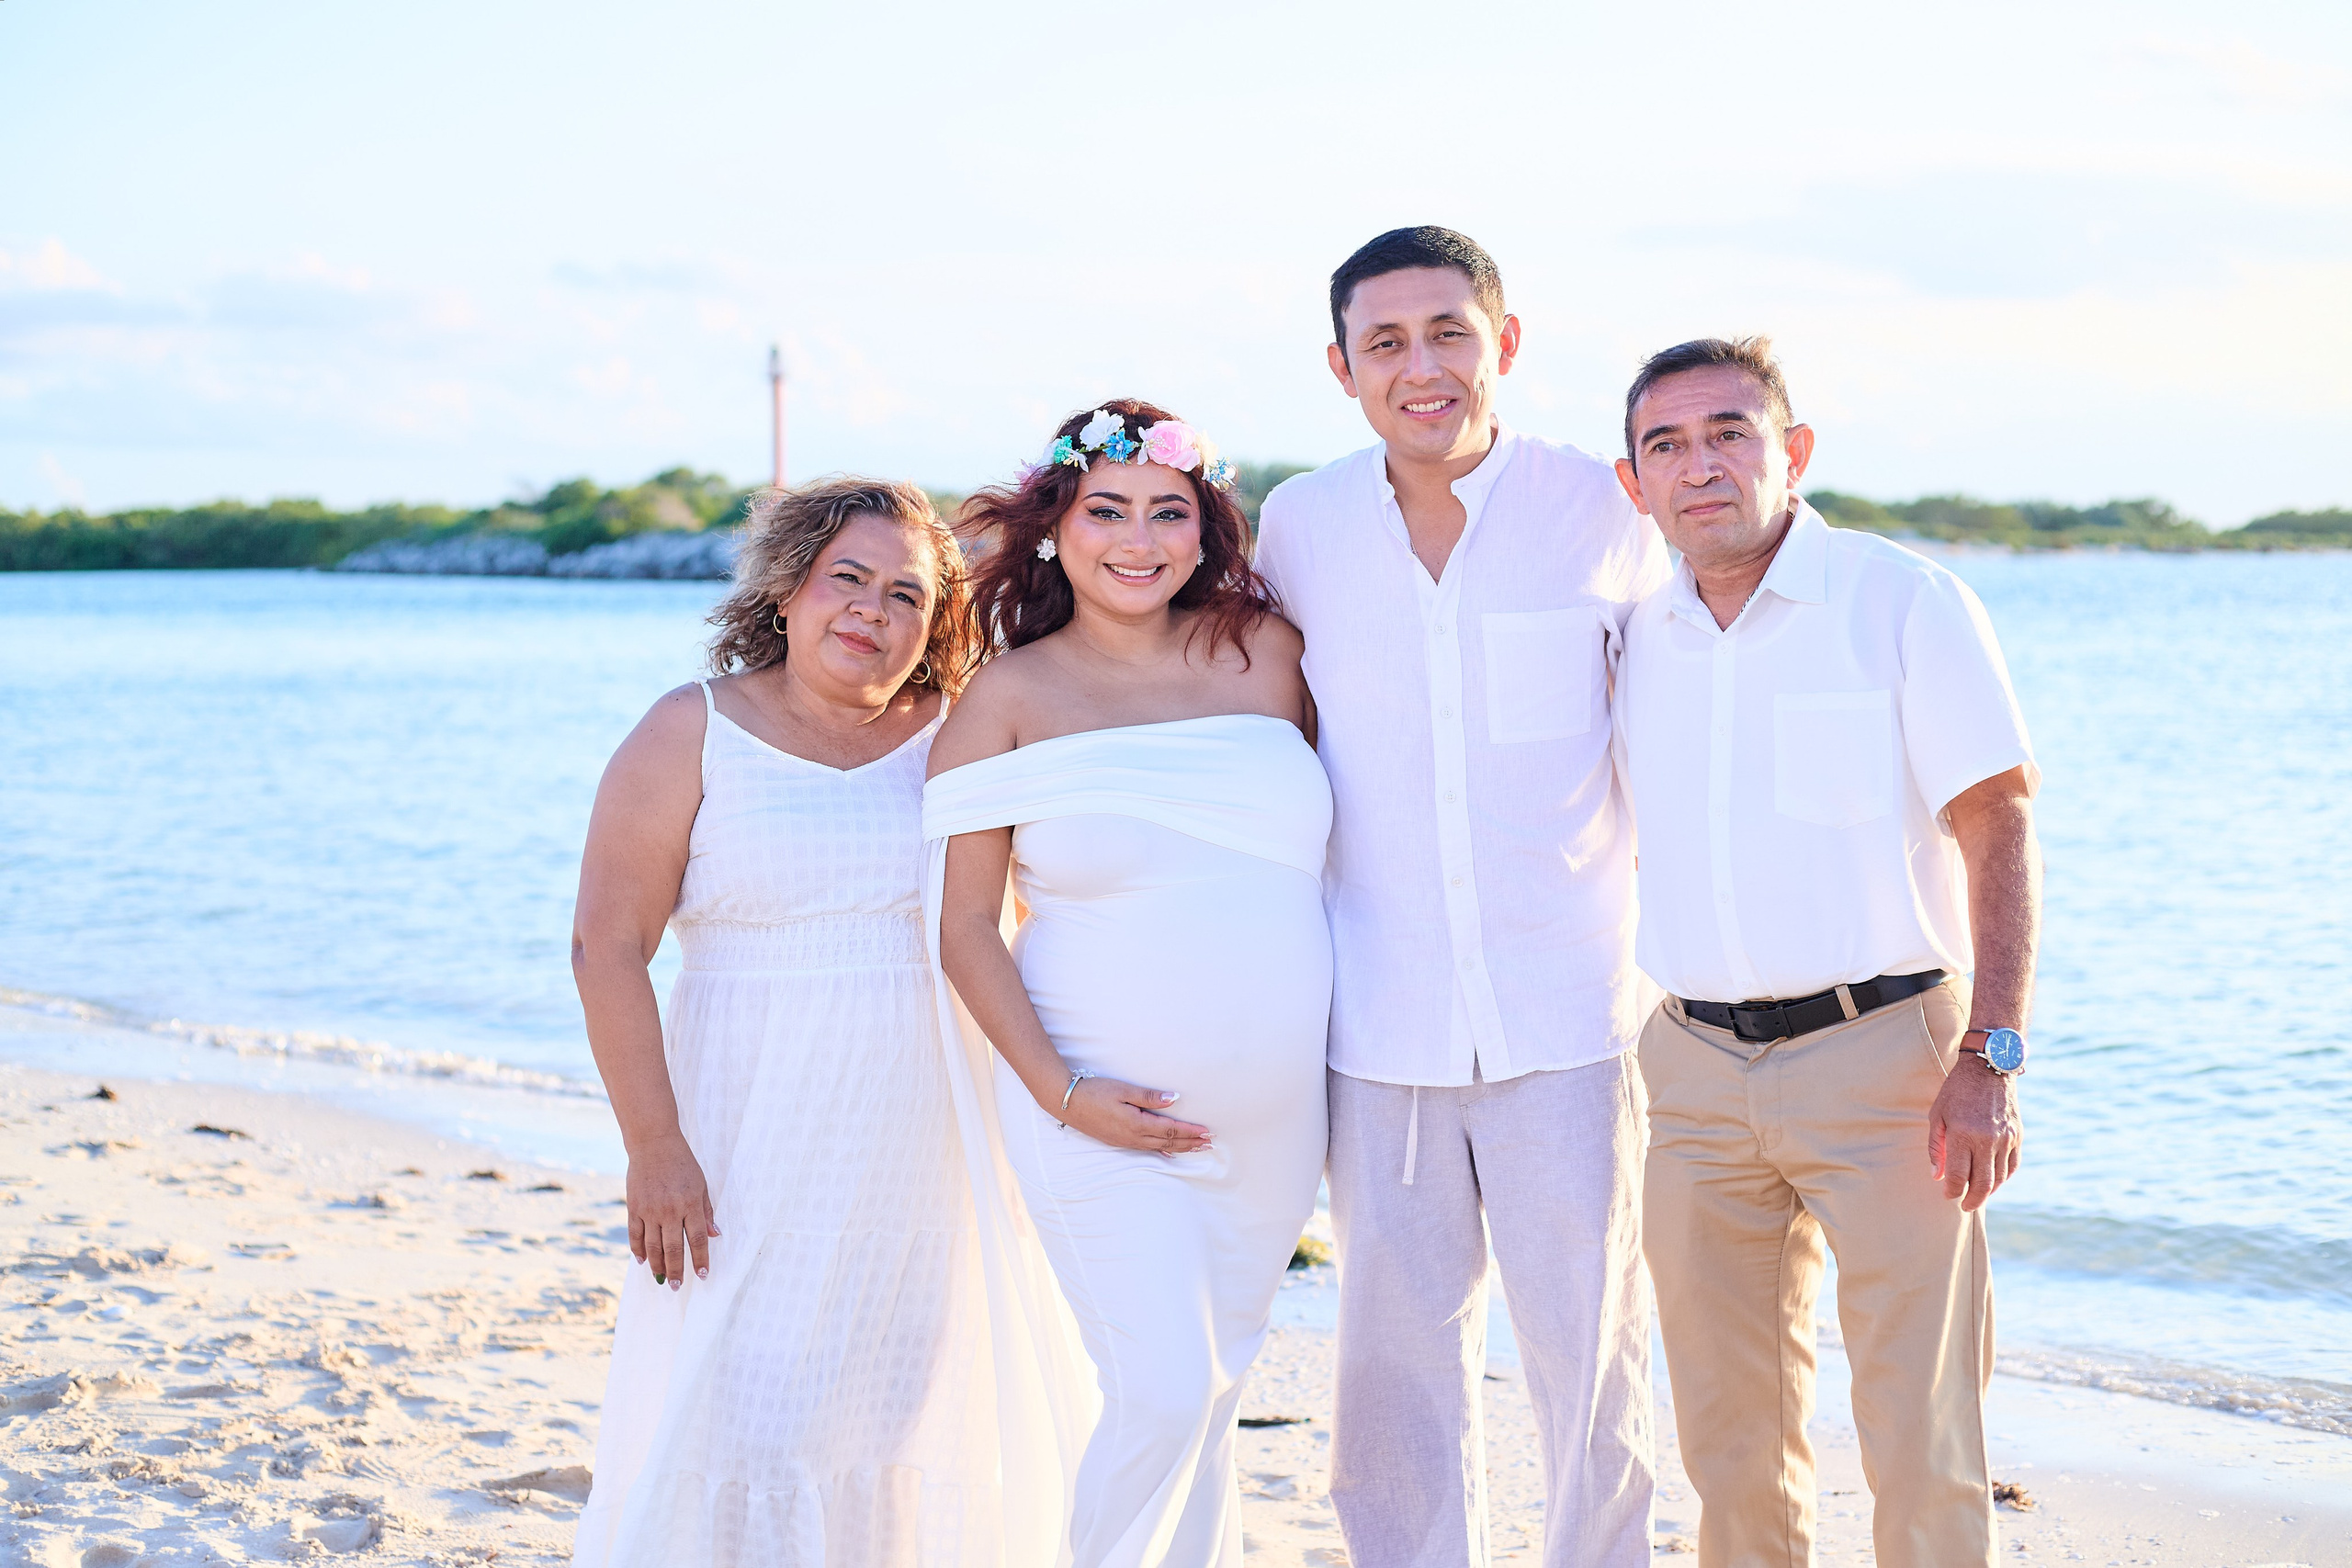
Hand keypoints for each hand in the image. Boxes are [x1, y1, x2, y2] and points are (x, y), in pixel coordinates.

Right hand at [625, 1131, 718, 1288]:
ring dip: (657, 1266)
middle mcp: (670, 1209)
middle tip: (678, 1286)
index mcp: (690, 1203)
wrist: (654, 1144)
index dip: (700, 1259)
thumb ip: (706, 1210)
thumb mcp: (701, 1184)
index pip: (697, 1238)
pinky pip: (635, 1235)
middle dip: (677, 1270)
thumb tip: (715, 1235)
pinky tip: (642, 1261)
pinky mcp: (634, 1207)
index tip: (703, 1275)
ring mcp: (649, 1210)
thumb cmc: (682, 1164)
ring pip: (653, 1246)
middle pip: (673, 1248)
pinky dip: (638, 1250)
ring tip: (662, 1280)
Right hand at [1053, 1076, 1213, 1155]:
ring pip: (1159, 1148)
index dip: (1190, 1132)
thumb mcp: (1123, 1089)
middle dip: (1191, 1143)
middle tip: (1210, 1143)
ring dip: (1180, 1148)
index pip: (1170, 1130)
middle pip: (1168, 1143)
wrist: (1067, 1102)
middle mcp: (1133, 1137)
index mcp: (1136, 1124)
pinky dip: (1163, 1151)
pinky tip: (1169, 1153)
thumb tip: (1174, 1098)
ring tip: (1197, 1148)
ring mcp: (1125, 1141)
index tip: (1207, 1131)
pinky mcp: (1119, 1141)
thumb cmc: (1095, 1091)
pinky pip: (1146, 1150)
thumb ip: (1149, 1096)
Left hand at [1928, 1054, 2022, 1211]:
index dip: (1951, 1191)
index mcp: (1962, 1134)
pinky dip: (2003, 1178)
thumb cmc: (1956, 1091)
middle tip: (1964, 1206)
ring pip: (1999, 1178)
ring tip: (1976, 1195)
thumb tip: (1937, 1176)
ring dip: (1987, 1192)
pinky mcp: (2017, 1136)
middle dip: (1971, 1200)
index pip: (1958, 1176)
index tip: (1947, 1195)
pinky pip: (2012, 1166)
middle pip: (1982, 1184)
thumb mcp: (1937, 1114)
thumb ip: (1935, 1147)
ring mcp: (2005, 1139)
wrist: (1989, 1068)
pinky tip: (1993, 1181)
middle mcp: (1986, 1140)